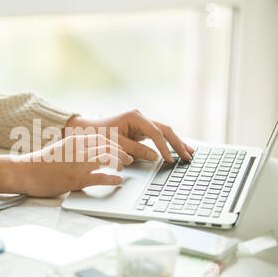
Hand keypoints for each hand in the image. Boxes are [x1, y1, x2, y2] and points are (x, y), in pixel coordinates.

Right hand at [0, 134, 132, 197]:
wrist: (23, 171)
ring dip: (120, 164)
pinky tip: (118, 181)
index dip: (115, 143)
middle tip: (129, 159)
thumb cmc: (40, 163)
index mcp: (74, 140)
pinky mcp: (76, 178)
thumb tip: (89, 153)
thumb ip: (74, 149)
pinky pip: (101, 177)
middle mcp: (78, 149)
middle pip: (108, 146)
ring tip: (125, 169)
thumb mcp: (59, 150)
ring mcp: (77, 163)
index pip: (102, 137)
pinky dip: (113, 178)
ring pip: (107, 159)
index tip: (122, 148)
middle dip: (122, 152)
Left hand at [65, 110, 193, 163]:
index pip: (155, 133)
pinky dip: (168, 144)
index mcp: (135, 117)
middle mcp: (141, 118)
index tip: (170, 159)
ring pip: (164, 132)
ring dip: (177, 143)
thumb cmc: (98, 135)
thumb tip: (155, 157)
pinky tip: (178, 151)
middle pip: (165, 130)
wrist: (88, 130)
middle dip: (177, 143)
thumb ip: (135, 150)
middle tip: (188, 156)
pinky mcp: (141, 130)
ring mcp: (142, 123)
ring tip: (190, 153)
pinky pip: (158, 137)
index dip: (164, 147)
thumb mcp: (115, 144)